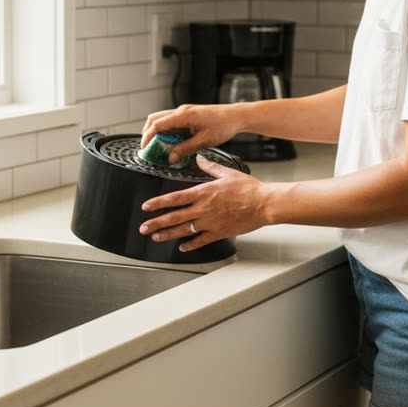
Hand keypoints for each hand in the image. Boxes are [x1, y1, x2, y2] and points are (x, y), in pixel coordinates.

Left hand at [138, 156, 271, 250]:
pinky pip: (201, 240)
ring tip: (156, 237)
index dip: (158, 203)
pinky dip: (190, 244)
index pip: (175, 198)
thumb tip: (199, 159)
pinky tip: (182, 247)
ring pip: (184, 230)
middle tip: (143, 227)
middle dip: (156, 222)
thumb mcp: (227, 173)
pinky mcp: (219, 233)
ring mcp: (210, 223)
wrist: (264, 204)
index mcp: (204, 192)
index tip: (146, 206)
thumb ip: (210, 166)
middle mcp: (203, 209)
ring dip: (167, 234)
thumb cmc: (249, 189)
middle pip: (174, 217)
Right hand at [142, 104, 243, 163]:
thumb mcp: (203, 141)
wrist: (236, 117)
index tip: (145, 148)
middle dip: (148, 133)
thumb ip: (185, 149)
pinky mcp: (188, 114)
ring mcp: (184, 111)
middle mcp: (181, 111)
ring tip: (160, 147)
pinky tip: (172, 142)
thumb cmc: (223, 125)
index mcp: (183, 115)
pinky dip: (167, 131)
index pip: (157, 124)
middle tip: (149, 148)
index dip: (147, 137)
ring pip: (162, 119)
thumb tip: (171, 158)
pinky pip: (172, 121)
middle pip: (155, 119)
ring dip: (158, 132)